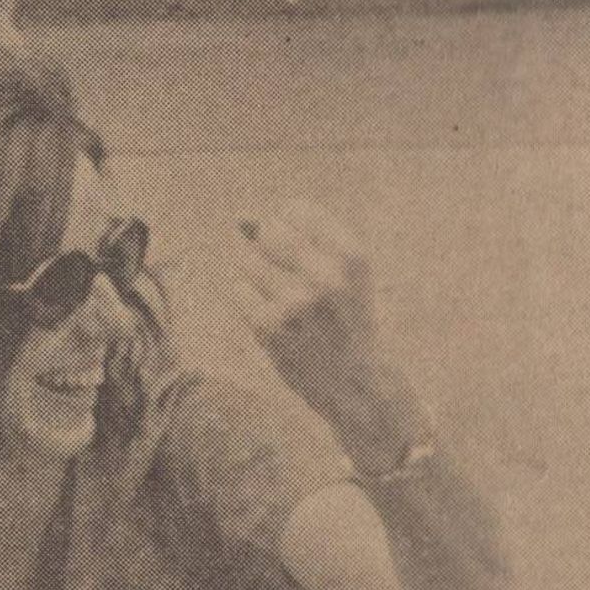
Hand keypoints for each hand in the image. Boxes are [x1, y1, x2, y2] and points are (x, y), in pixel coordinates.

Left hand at [234, 202, 423, 469]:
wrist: (351, 379)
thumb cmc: (341, 317)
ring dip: (251, 271)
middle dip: (264, 244)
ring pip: (247, 259)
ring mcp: (296, 302)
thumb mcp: (339, 272)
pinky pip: (237, 290)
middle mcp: (326, 275)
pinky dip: (244, 296)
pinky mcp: (270, 327)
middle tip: (278, 271)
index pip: (296, 210)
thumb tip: (241, 217)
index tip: (292, 248)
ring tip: (273, 293)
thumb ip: (298, 238)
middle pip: (269, 230)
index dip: (284, 224)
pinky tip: (264, 312)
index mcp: (351, 255)